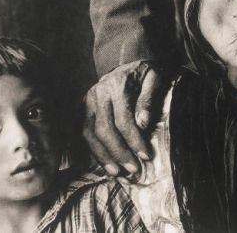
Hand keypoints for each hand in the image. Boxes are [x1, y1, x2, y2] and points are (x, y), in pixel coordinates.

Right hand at [83, 60, 168, 175]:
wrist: (128, 64)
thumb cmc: (144, 74)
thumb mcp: (155, 78)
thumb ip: (148, 99)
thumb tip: (142, 123)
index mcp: (117, 85)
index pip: (123, 119)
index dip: (134, 140)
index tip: (146, 156)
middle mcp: (98, 93)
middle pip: (104, 129)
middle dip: (118, 152)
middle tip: (133, 169)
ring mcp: (87, 101)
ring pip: (89, 134)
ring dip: (103, 156)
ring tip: (117, 172)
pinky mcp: (82, 108)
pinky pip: (82, 133)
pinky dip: (92, 150)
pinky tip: (104, 164)